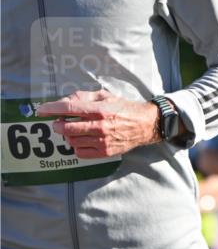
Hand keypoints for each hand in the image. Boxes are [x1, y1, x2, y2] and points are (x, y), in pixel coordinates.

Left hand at [37, 91, 159, 157]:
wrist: (144, 124)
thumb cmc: (123, 108)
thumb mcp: (104, 95)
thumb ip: (82, 97)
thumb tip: (64, 102)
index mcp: (99, 109)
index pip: (69, 109)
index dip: (51, 109)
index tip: (41, 110)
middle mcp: (100, 126)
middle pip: (67, 128)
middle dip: (58, 125)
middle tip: (58, 122)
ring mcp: (102, 141)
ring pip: (72, 141)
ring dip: (68, 136)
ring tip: (74, 130)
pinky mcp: (105, 152)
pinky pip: (81, 152)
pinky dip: (76, 146)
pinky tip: (81, 140)